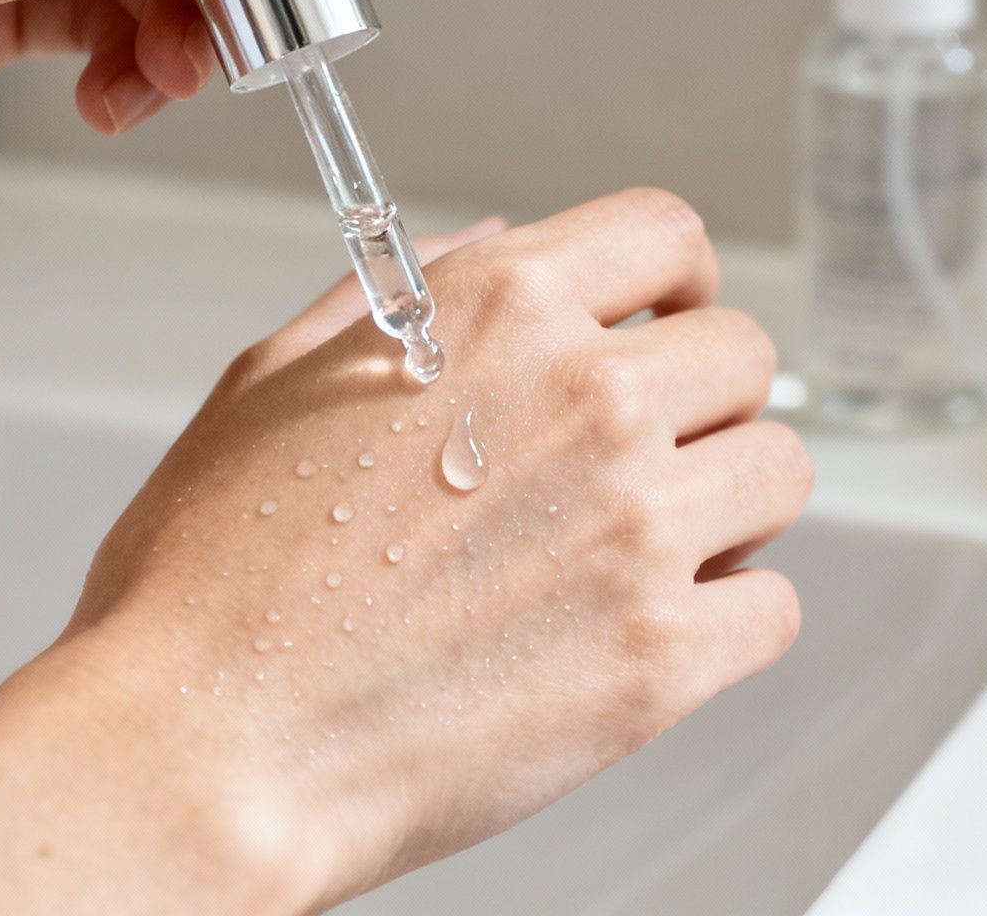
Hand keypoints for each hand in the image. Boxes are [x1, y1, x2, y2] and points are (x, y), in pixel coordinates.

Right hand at [0, 191, 810, 912]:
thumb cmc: (210, 588)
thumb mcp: (274, 385)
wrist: (207, 751)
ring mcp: (635, 526)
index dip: (678, 280)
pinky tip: (649, 632)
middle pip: (745, 355)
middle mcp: (586, 399)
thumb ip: (402, 294)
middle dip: (704, 400)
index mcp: (497, 312)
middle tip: (650, 454)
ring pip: (780, 472)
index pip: (666, 234)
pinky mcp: (661, 657)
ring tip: (649, 549)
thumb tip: (495, 245)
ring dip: (728, 506)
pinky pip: (772, 608)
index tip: (671, 321)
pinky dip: (727, 622)